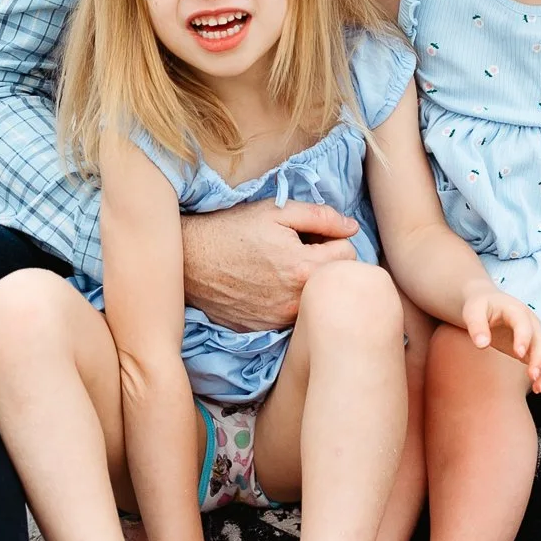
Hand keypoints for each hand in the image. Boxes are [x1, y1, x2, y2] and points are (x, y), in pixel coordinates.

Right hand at [180, 200, 360, 331]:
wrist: (188, 258)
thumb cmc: (233, 229)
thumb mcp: (277, 211)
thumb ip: (321, 217)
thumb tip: (352, 228)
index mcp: (305, 270)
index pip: (350, 256)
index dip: (334, 241)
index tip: (313, 237)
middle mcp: (296, 303)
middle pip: (333, 281)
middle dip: (324, 264)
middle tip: (298, 251)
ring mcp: (279, 321)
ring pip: (313, 300)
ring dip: (306, 285)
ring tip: (280, 268)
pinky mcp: (263, 330)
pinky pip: (291, 315)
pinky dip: (287, 301)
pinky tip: (267, 285)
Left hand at [461, 282, 540, 391]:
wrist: (487, 303)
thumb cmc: (479, 307)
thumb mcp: (472, 311)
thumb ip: (476, 326)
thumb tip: (481, 345)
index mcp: (515, 310)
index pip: (523, 323)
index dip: (524, 337)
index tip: (519, 354)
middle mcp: (530, 321)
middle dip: (539, 359)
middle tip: (532, 377)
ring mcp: (535, 334)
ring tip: (538, 388)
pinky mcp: (534, 346)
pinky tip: (537, 387)